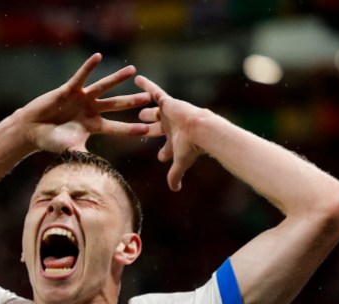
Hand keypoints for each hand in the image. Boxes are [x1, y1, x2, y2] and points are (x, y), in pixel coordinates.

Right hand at [16, 53, 150, 152]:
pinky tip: (98, 56)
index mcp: (93, 126)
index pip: (116, 128)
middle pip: (116, 105)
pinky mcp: (69, 89)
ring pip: (103, 87)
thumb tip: (97, 170)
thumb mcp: (70, 149)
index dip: (130, 129)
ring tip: (133, 70)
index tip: (147, 129)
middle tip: (149, 97)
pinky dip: (88, 67)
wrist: (32, 130)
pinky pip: (81, 76)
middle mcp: (91, 110)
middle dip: (132, 101)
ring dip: (117, 78)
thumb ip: (84, 155)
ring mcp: (82, 98)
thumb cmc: (51, 141)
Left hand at [135, 75, 204, 190]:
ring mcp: (170, 114)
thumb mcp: (180, 162)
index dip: (164, 154)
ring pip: (155, 111)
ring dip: (148, 111)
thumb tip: (175, 190)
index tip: (161, 157)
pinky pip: (155, 91)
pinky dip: (147, 85)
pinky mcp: (169, 102)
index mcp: (175, 142)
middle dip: (151, 130)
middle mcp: (172, 127)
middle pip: (158, 129)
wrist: (201, 130)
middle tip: (143, 128)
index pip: (167, 149)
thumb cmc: (191, 147)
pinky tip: (137, 79)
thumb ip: (175, 176)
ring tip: (140, 109)